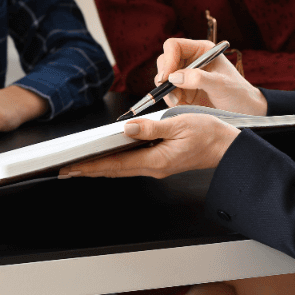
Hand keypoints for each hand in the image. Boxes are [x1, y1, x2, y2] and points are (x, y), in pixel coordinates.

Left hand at [59, 113, 238, 178]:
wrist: (229, 146)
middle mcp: (154, 167)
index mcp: (156, 160)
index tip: (72, 168)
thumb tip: (127, 128)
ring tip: (80, 164)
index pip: (115, 165)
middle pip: (114, 169)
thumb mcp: (180, 124)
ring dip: (100, 166)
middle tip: (66, 169)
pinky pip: (133, 163)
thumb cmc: (209, 134)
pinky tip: (108, 157)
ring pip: (122, 167)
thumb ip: (151, 128)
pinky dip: (116, 161)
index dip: (91, 166)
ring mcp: (157, 165)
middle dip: (89, 169)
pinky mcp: (161, 161)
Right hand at [156, 37, 266, 114]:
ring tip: (178, 100)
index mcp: (201, 51)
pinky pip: (167, 93)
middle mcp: (191, 61)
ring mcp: (185, 77)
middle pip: (165, 60)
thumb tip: (174, 77)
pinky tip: (181, 105)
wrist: (246, 112)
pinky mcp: (183, 92)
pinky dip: (170, 99)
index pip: (174, 46)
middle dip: (164, 75)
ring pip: (163, 78)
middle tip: (170, 90)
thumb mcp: (221, 85)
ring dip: (166, 90)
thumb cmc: (239, 93)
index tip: (168, 76)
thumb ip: (199, 78)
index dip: (168, 59)